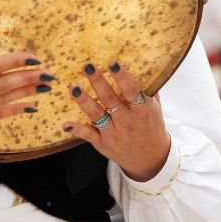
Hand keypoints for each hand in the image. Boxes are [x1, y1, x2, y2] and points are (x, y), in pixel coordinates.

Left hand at [65, 62, 171, 181]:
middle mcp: (127, 121)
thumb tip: (142, 63)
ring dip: (84, 101)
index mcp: (142, 110)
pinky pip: (89, 136)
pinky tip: (65, 124)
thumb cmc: (151, 126)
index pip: (132, 91)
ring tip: (73, 88)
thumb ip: (148, 88)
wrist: (151, 159)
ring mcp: (114, 133)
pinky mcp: (104, 144)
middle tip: (87, 66)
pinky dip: (77, 130)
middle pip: (110, 99)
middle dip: (98, 82)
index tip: (113, 64)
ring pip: (97, 115)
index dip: (122, 78)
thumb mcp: (155, 108)